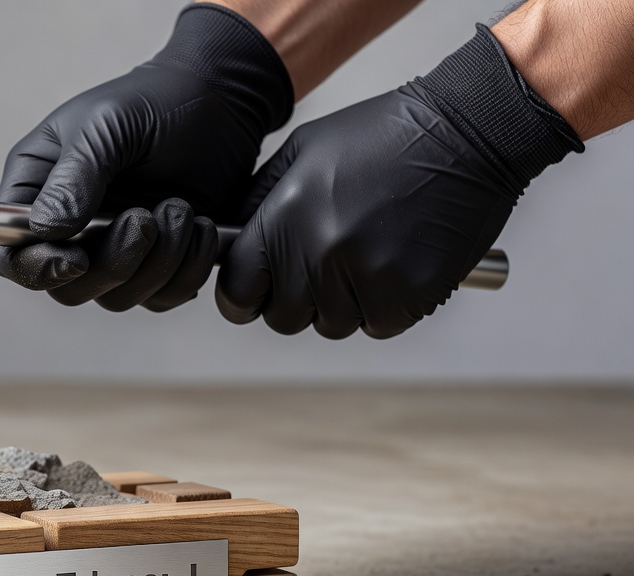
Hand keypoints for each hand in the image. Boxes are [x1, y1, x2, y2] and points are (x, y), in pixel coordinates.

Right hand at [0, 4, 291, 311]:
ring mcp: (112, 249)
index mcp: (35, 189)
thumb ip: (74, 176)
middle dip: (110, 264)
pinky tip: (202, 226)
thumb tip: (44, 229)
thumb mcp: (107, 124)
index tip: (75, 259)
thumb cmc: (154, 101)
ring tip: (181, 210)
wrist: (222, 101)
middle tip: (146, 218)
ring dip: (156, 263)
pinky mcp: (156, 262)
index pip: (6, 252)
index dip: (32, 268)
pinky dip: (186, 270)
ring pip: (116, 297)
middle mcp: (67, 227)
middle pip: (64, 287)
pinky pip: (161, 297)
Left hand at [218, 26, 581, 338]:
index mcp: (286, 217)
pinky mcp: (410, 295)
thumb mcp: (303, 152)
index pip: (236, 291)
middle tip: (323, 264)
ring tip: (366, 251)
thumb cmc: (383, 136)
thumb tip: (227, 243)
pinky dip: (384, 305)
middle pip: (282, 317)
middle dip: (295, 298)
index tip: (254, 289)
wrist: (467, 131)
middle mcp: (321, 252)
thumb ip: (258, 203)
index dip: (242, 295)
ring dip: (342, 300)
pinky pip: (377, 325)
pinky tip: (396, 261)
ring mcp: (367, 277)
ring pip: (331, 323)